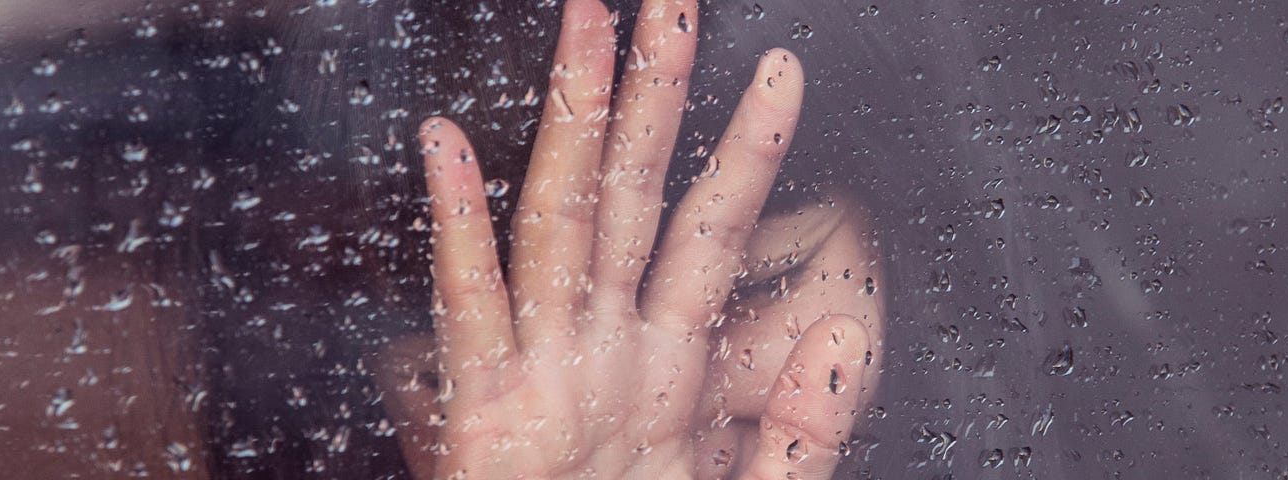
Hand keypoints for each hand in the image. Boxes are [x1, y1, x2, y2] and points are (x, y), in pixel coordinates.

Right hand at [372, 1, 883, 477]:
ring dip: (571, 123)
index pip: (712, 232)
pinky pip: (471, 309)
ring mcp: (542, 370)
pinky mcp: (481, 417)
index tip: (780, 73)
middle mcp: (602, 349)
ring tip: (586, 29)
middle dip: (651, 93)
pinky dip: (456, 228)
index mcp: (664, 367)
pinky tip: (446, 151)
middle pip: (631, 194)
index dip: (746, 151)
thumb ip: (801, 426)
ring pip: (560, 220)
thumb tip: (841, 334)